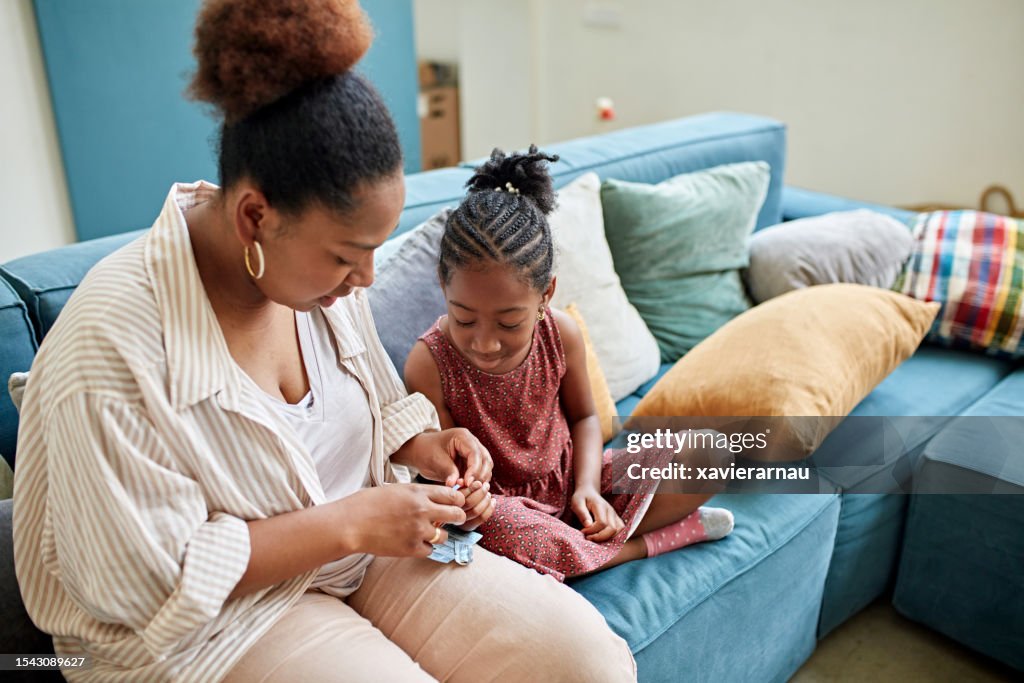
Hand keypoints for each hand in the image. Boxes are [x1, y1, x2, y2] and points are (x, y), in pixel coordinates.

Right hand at [338, 483, 466, 556]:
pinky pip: (430, 550)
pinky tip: (414, 543)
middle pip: (456, 514)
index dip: (458, 500)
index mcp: (418, 492)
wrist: (350, 524)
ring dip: (439, 535)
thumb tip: (433, 498)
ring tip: (427, 533)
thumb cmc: (367, 504)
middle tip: (455, 519)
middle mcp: (422, 510)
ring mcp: (418, 530)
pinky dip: (424, 548)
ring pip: (444, 536)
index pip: (452, 495)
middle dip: (458, 517)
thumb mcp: (395, 489)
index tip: (457, 503)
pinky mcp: (411, 548)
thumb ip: (416, 494)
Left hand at [406, 428, 492, 487]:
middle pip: (485, 460)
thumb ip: (448, 471)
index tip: (468, 483)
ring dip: (480, 479)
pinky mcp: (472, 461)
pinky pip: (481, 472)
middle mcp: (472, 442)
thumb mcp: (435, 460)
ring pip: (486, 467)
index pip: (475, 454)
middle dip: (479, 476)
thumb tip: (455, 485)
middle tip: (468, 488)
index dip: (474, 470)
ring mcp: (474, 451)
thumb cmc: (426, 451)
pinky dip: (477, 481)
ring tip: (467, 489)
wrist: (420, 451)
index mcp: (463, 437)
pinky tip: (468, 488)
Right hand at [456, 479, 495, 530]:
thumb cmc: (460, 493)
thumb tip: (462, 481)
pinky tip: (493, 501)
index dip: (472, 488)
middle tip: (486, 486)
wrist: (457, 511)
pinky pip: (482, 518)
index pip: (461, 495)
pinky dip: (490, 508)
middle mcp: (452, 514)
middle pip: (469, 503)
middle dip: (481, 492)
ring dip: (485, 500)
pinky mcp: (469, 527)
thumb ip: (460, 484)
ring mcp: (460, 522)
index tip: (479, 483)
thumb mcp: (458, 488)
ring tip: (488, 493)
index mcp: (447, 503)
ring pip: (476, 511)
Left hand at [571, 486, 624, 542]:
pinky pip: (619, 530)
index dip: (592, 531)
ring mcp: (615, 515)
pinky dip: (612, 537)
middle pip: (612, 529)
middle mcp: (611, 511)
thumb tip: (588, 526)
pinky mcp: (616, 519)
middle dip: (599, 537)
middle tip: (588, 537)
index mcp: (601, 506)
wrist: (589, 492)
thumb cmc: (581, 498)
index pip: (602, 523)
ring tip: (595, 538)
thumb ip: (582, 514)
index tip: (582, 531)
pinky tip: (602, 538)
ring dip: (607, 538)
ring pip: (618, 531)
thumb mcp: (577, 503)